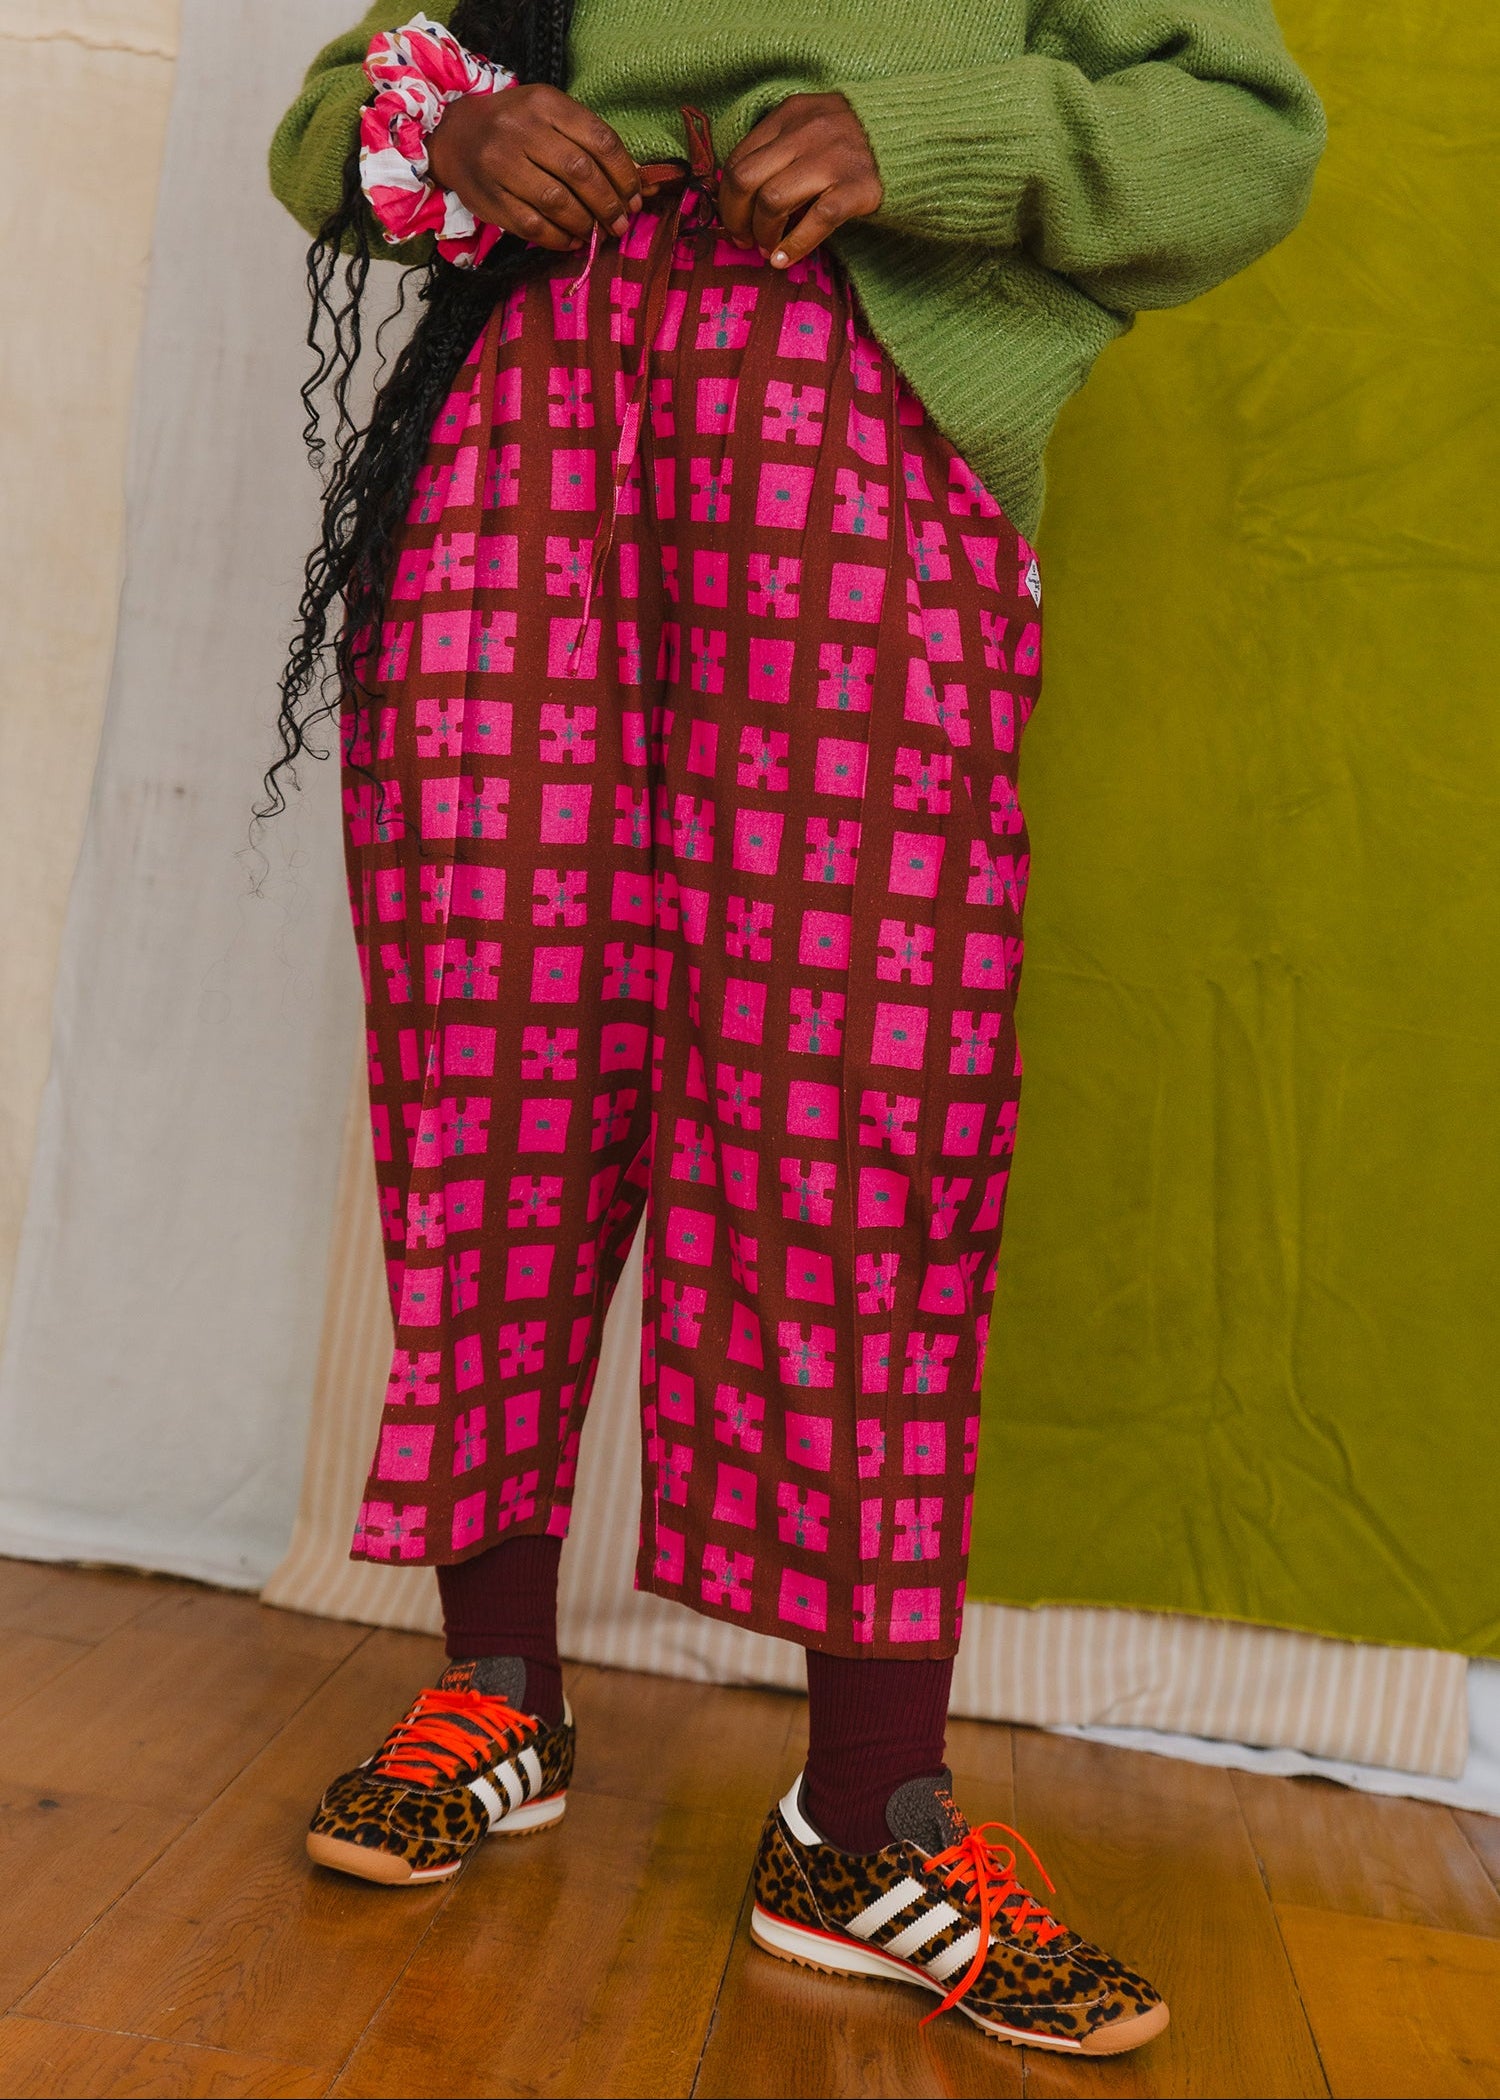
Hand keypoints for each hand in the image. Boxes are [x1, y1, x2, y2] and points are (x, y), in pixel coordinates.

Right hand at [428, 83, 639, 250]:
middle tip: (619, 223)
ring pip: (557, 202)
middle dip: (608, 204)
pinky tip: (572, 241)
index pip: (599, 139)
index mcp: (545, 103)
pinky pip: (533, 226)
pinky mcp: (490, 198)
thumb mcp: (550, 116)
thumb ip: (589, 141)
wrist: (453, 135)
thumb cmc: (514, 126)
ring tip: (597, 233)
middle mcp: (521, 129)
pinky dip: (560, 239)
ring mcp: (501, 163)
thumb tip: (638, 181)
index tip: (634, 196)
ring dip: (585, 224)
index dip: (624, 174)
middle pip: (580, 172)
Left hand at [719, 93, 881, 267]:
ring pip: (772, 201)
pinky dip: (793, 247)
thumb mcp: (812, 127)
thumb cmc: (854, 142)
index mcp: (790, 113)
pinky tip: (784, 260)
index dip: (727, 198)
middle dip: (736, 218)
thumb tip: (741, 200)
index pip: (738, 159)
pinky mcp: (857, 186)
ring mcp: (833, 158)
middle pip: (746, 180)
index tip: (734, 222)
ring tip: (768, 249)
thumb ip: (779, 150)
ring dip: (763, 234)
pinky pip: (815, 221)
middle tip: (744, 240)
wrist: (913, 136)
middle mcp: (807, 131)